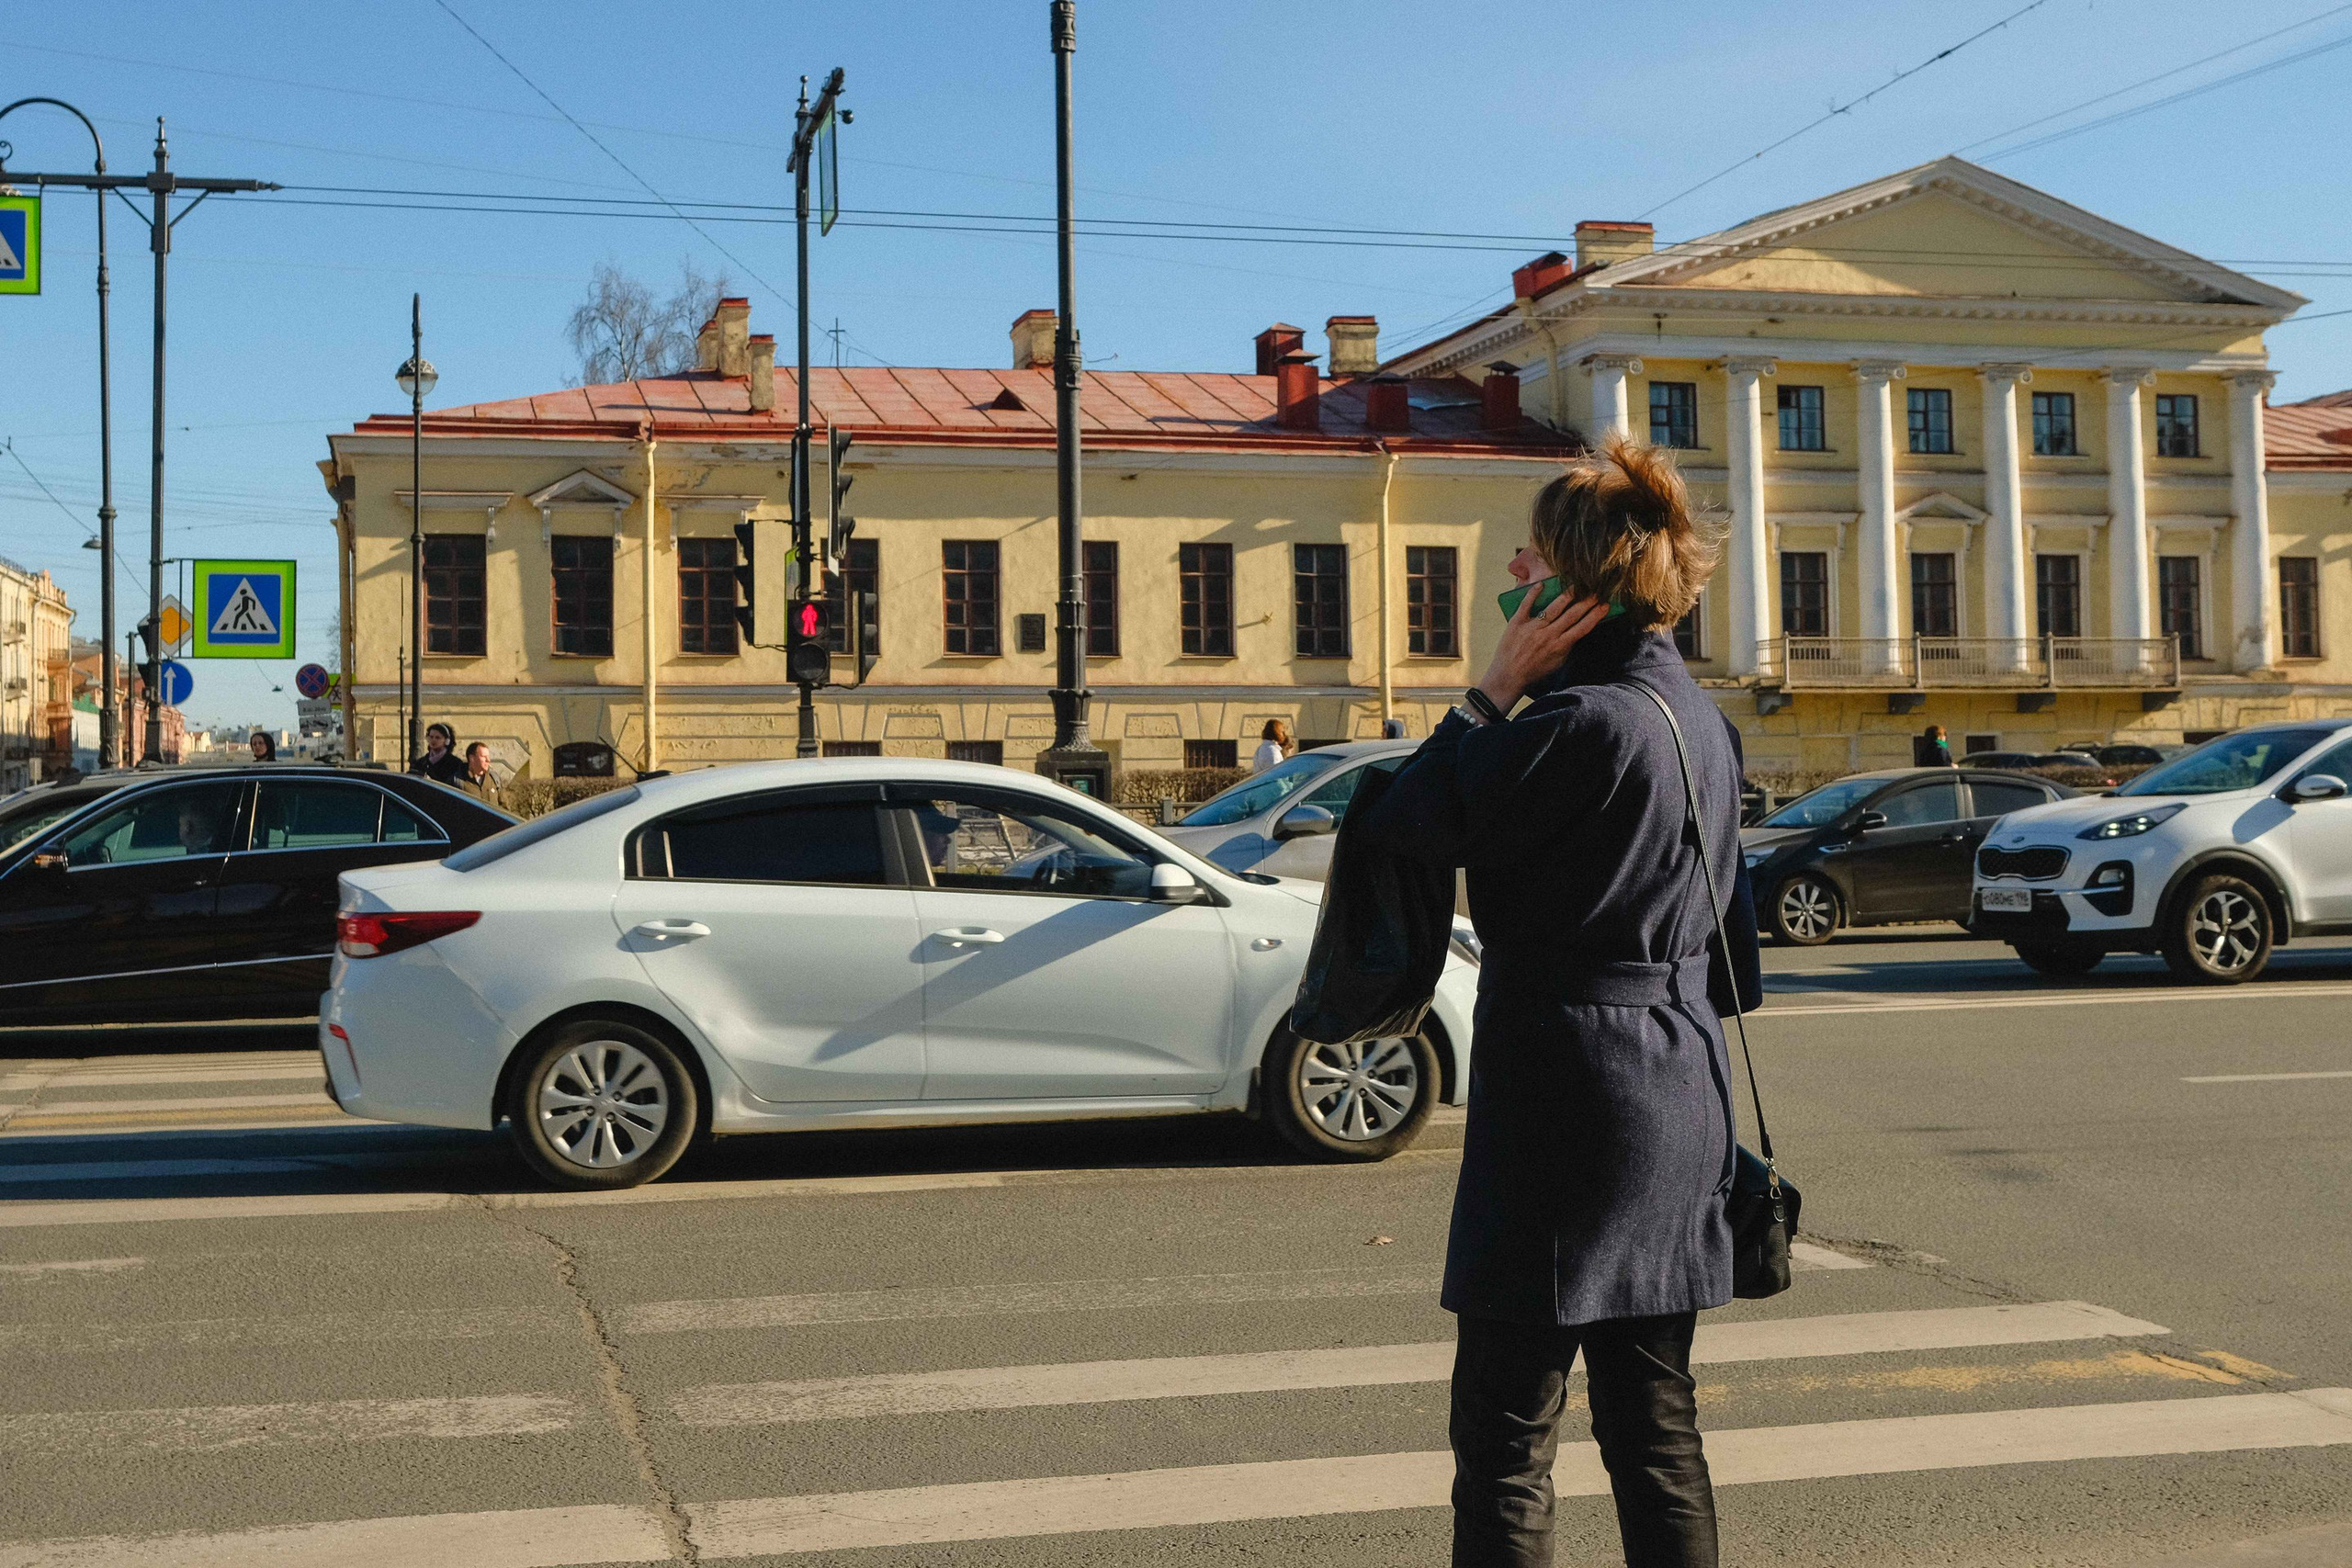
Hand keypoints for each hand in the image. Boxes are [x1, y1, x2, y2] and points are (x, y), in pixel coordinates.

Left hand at [1475, 590, 1609, 711]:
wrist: (1508, 676)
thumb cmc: (1534, 671)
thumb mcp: (1557, 662)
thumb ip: (1567, 646)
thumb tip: (1578, 630)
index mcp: (1560, 646)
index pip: (1583, 627)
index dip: (1596, 615)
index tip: (1605, 605)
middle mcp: (1548, 635)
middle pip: (1572, 614)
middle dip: (1587, 601)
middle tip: (1597, 590)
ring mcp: (1532, 627)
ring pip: (1554, 607)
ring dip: (1567, 594)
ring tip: (1577, 585)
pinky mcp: (1517, 623)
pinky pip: (1526, 604)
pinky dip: (1534, 594)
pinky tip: (1542, 584)